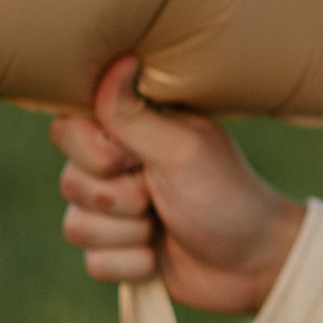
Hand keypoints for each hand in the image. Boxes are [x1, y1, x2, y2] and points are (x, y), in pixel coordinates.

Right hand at [51, 55, 305, 313]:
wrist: (255, 264)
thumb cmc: (227, 196)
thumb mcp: (182, 150)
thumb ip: (134, 115)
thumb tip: (119, 58)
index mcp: (132, 129)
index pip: (67, 129)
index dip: (95, 154)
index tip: (135, 158)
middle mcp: (117, 165)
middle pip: (69, 181)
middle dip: (119, 199)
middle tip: (161, 194)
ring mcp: (115, 210)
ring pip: (76, 225)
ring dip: (128, 233)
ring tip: (165, 224)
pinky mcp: (116, 250)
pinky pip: (93, 263)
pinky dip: (132, 264)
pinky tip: (160, 255)